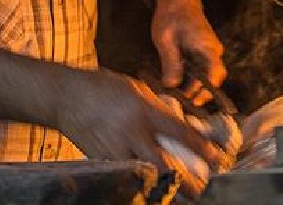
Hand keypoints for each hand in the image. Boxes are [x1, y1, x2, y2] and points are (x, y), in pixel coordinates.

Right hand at [56, 69, 225, 197]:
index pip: (180, 133)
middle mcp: (131, 133)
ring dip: (166, 191)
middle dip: (186, 184)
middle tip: (203, 193)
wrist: (65, 97)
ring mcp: (115, 151)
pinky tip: (154, 194)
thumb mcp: (137, 91)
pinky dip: (142, 188)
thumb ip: (158, 110)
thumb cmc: (103, 89)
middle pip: (165, 167)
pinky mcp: (103, 162)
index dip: (202, 149)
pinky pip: (127, 179)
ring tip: (184, 200)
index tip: (217, 159)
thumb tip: (181, 129)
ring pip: (146, 179)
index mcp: (143, 111)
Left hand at [151, 0, 226, 103]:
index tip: (189, 101)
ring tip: (173, 96)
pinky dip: (188, 78)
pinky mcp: (200, 52)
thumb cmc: (171, 14)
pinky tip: (173, 84)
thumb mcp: (165, 39)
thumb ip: (170, 63)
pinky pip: (198, 69)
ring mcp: (208, 51)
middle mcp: (212, 50)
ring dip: (191, 87)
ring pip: (204, 76)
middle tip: (179, 104)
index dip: (203, 91)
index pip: (214, 74)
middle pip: (211, 79)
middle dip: (197, 93)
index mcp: (208, 46)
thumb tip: (171, 86)